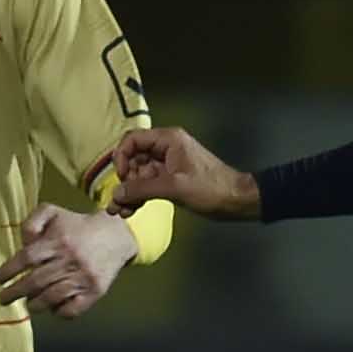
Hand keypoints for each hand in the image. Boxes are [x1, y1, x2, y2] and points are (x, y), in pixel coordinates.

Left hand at [0, 206, 138, 318]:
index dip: (9, 271)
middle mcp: (70, 260)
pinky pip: (72, 310)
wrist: (115, 236)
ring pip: (52, 298)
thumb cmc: (77, 226)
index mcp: (58, 240)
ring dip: (34, 305)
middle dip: (14, 292)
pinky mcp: (94, 292)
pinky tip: (52, 307)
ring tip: (27, 304)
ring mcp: (83, 278)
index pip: (27, 258)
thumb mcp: (52, 212)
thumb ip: (32, 222)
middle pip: (36, 281)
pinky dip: (59, 312)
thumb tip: (22, 243)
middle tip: (3, 298)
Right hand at [111, 126, 258, 219]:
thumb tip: (116, 193)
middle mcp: (165, 148)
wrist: (235, 201)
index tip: (121, 177)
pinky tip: (130, 211)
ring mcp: (168, 165)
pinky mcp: (171, 180)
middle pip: (133, 159)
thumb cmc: (211, 188)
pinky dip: (139, 196)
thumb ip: (143, 189)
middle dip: (123, 181)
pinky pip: (148, 185)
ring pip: (139, 175)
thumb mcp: (174, 187)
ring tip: (120, 212)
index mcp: (168, 140)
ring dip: (129, 192)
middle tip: (117, 202)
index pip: (132, 140)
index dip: (121, 157)